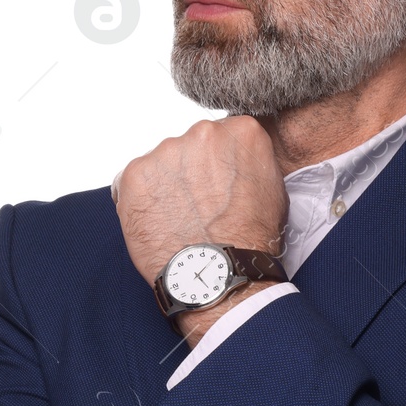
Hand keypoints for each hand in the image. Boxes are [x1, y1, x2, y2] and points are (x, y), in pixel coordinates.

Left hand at [113, 116, 287, 289]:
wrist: (218, 274)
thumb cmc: (251, 240)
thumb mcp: (273, 190)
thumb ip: (252, 161)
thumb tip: (239, 160)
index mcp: (241, 130)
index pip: (221, 136)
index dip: (217, 164)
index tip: (218, 186)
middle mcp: (202, 132)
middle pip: (189, 145)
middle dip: (190, 171)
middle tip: (197, 206)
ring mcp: (165, 151)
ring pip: (160, 163)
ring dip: (165, 185)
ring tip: (177, 220)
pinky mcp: (135, 173)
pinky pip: (132, 182)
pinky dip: (140, 201)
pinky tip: (157, 223)